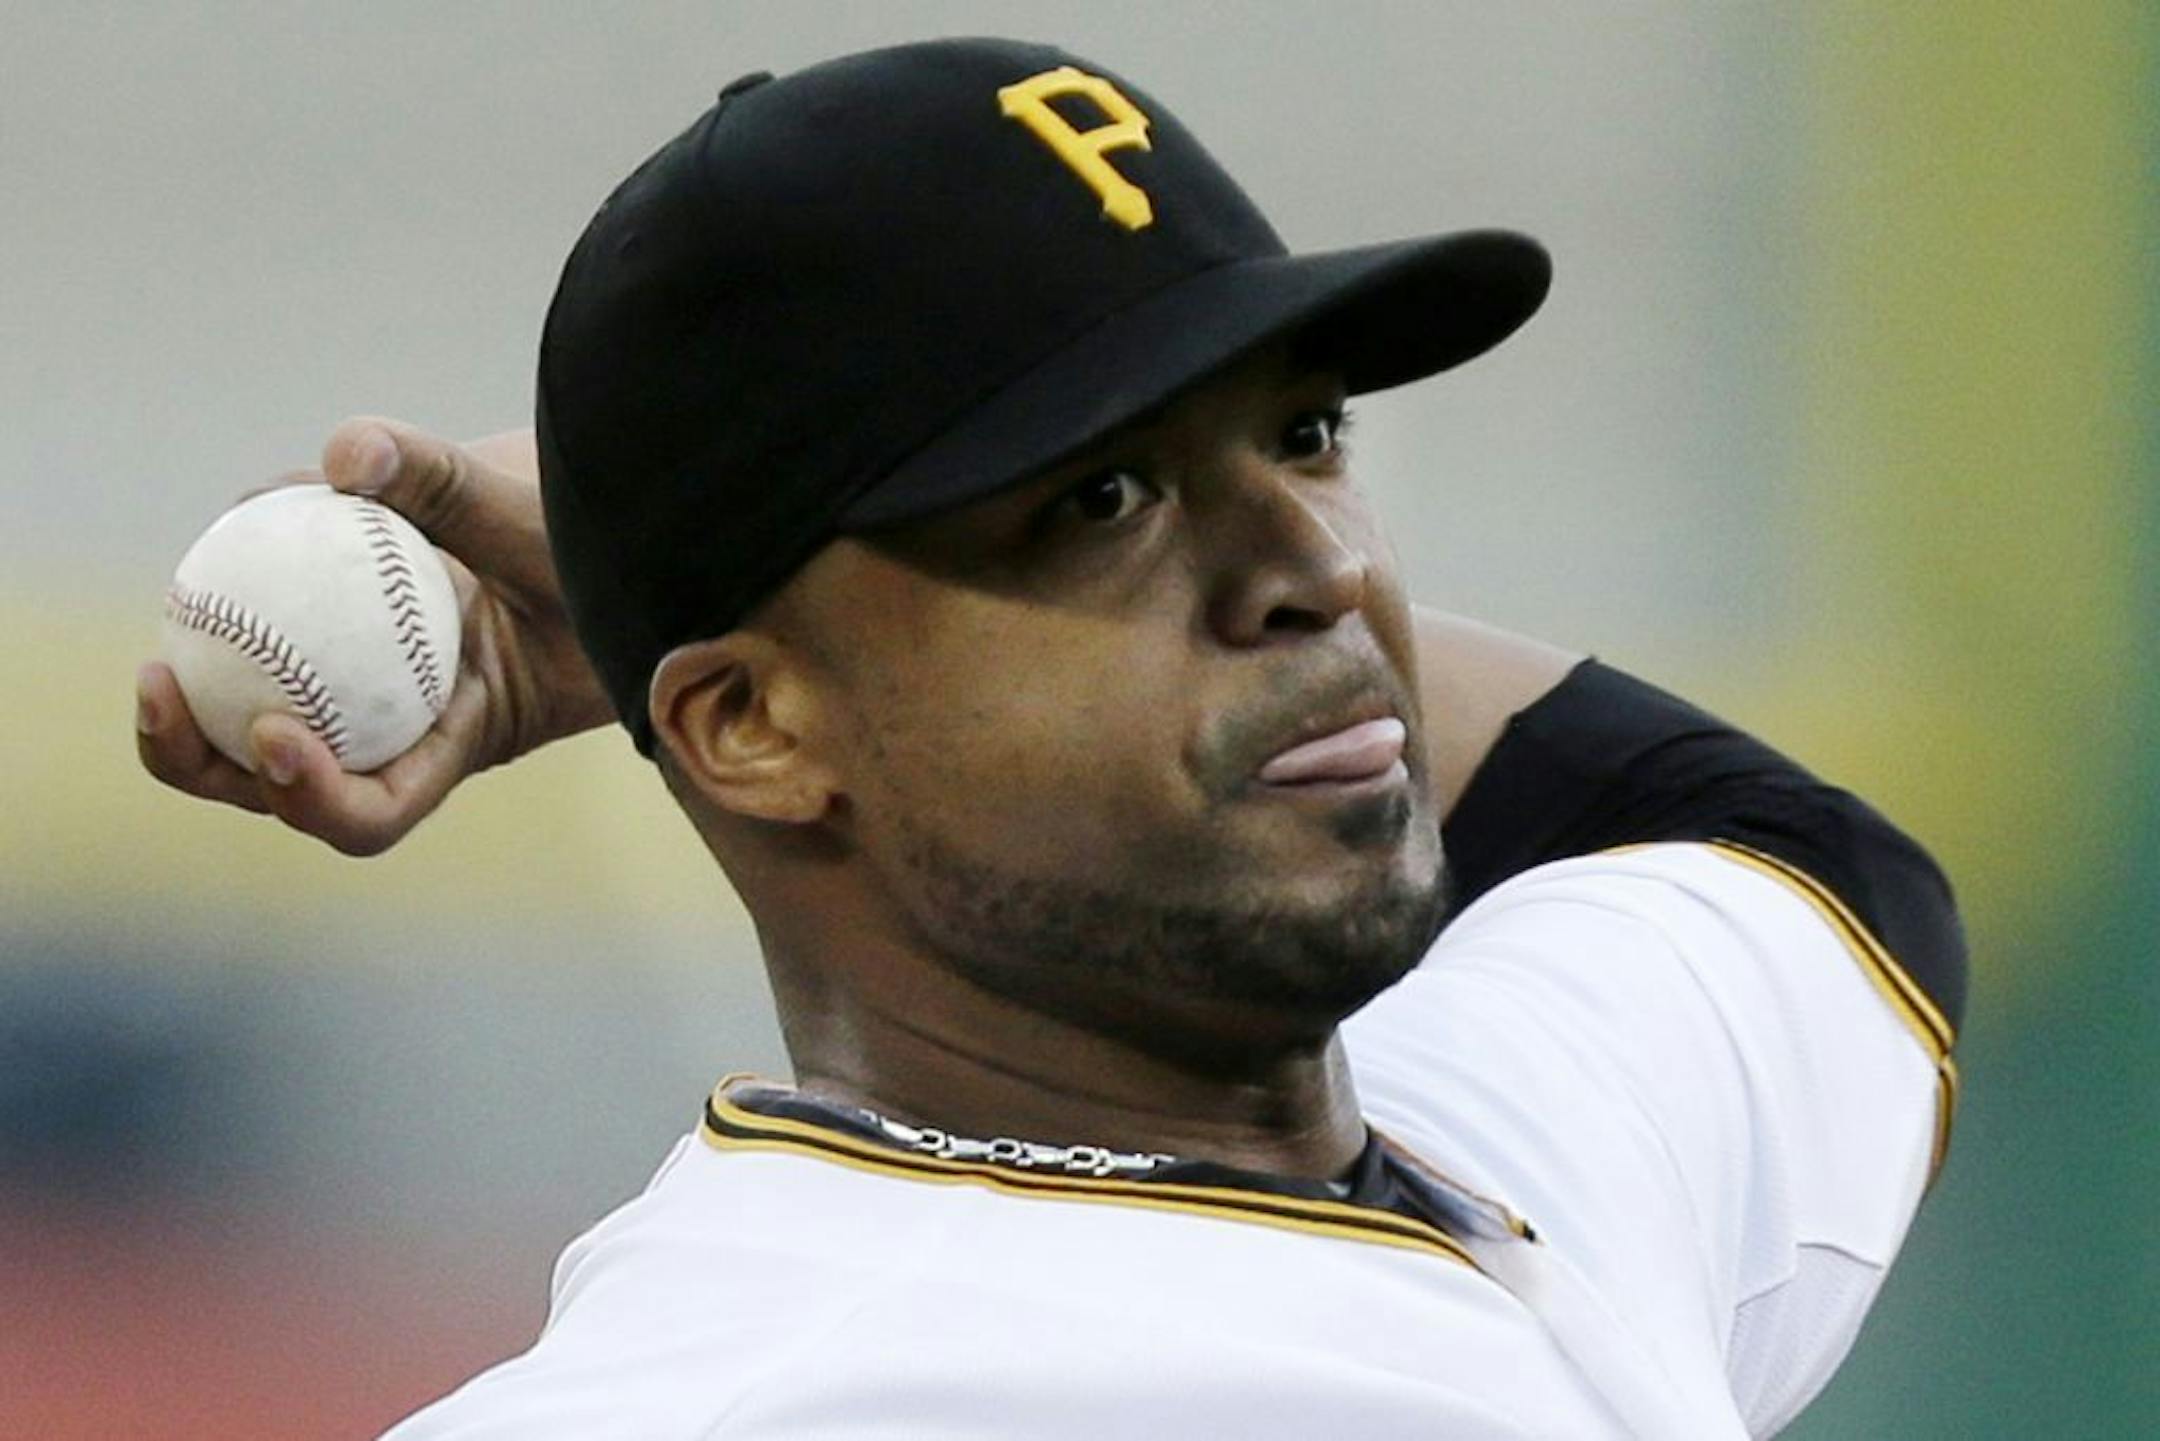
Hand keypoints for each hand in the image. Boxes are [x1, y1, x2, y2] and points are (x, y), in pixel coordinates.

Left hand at [136, 418, 614, 854]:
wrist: (576, 533)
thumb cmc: (577, 546)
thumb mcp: (532, 523)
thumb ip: (444, 484)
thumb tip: (343, 456)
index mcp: (453, 744)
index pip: (374, 810)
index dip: (313, 796)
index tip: (275, 732)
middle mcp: (392, 738)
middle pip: (278, 787)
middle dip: (200, 761)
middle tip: (160, 687)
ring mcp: (354, 702)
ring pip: (250, 724)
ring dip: (192, 699)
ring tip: (164, 636)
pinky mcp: (326, 654)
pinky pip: (264, 649)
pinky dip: (236, 609)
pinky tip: (222, 542)